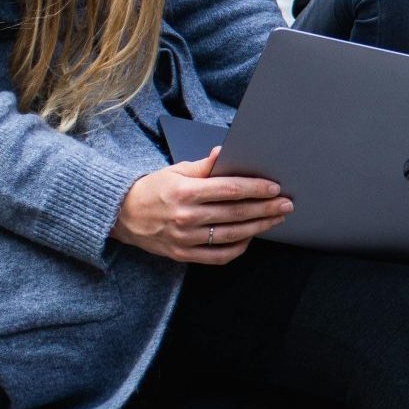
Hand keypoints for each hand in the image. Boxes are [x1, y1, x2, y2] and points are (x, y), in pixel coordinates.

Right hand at [110, 148, 291, 265]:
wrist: (121, 215)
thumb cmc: (152, 189)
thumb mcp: (176, 170)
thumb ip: (204, 165)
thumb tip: (224, 152)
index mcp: (185, 192)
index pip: (229, 190)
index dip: (256, 189)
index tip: (275, 187)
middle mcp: (186, 217)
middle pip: (236, 213)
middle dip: (266, 208)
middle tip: (287, 204)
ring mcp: (185, 239)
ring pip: (232, 235)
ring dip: (259, 227)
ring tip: (276, 219)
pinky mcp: (183, 254)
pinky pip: (218, 256)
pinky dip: (238, 248)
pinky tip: (250, 237)